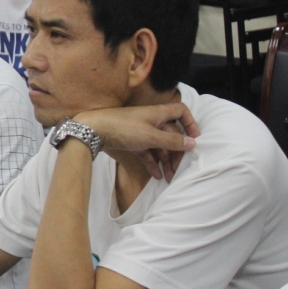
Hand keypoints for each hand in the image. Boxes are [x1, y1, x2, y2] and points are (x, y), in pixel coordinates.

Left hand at [78, 102, 198, 180]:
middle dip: (177, 152)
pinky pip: (147, 152)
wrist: (92, 131)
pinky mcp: (131, 141)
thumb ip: (172, 140)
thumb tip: (193, 143)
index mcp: (157, 114)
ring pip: (159, 145)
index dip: (190, 122)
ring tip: (169, 178)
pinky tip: (157, 176)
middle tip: (179, 169)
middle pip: (171, 134)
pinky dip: (152, 162)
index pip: (180, 111)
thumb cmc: (123, 129)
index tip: (195, 138)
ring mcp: (141, 131)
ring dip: (165, 161)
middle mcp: (151, 121)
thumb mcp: (150, 136)